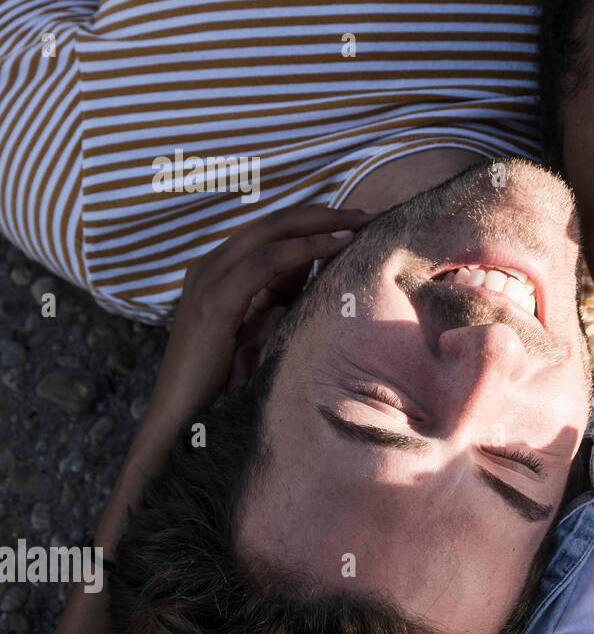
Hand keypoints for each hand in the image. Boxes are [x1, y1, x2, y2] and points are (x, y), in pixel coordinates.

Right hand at [145, 204, 372, 431]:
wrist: (183, 420)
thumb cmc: (225, 382)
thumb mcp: (258, 329)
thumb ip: (278, 296)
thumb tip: (312, 269)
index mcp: (219, 270)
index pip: (273, 231)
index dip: (316, 220)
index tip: (360, 220)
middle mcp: (210, 266)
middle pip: (275, 222)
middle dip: (326, 213)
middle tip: (371, 212)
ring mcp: (208, 279)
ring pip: (272, 233)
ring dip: (322, 223)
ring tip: (362, 222)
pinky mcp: (213, 302)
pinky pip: (266, 263)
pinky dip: (306, 248)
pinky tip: (338, 244)